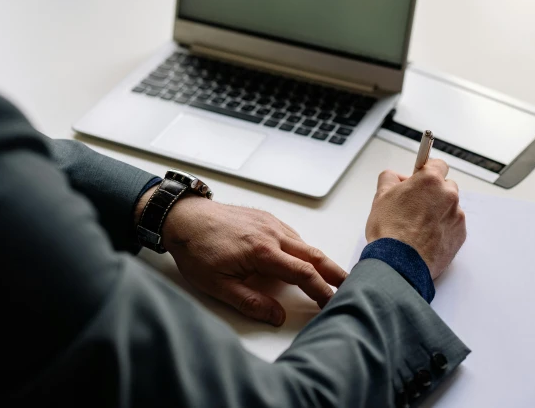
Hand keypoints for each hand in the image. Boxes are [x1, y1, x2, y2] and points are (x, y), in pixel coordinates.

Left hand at [137, 191, 346, 325]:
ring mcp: (271, 223)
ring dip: (322, 260)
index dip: (321, 290)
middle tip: (351, 284)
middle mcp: (273, 234)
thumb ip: (250, 302)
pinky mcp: (267, 218)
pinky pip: (293, 235)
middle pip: (314, 255)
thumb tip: (277, 316)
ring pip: (305, 244)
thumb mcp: (216, 285)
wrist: (183, 218)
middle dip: (335, 272)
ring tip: (333, 275)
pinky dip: (305, 249)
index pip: (303, 274)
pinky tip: (305, 258)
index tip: (332, 302)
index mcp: (263, 252)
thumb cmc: (196, 250)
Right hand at [365, 159, 465, 278]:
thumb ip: (389, 179)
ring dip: (438, 212)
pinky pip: (453, 225)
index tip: (421, 178)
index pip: (438, 164)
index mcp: (430, 181)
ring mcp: (456, 215)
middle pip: (445, 186)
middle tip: (415, 206)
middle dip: (433, 193)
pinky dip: (443, 229)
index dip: (426, 172)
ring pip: (450, 207)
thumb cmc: (390, 232)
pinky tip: (426, 237)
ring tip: (418, 226)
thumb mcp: (380, 196)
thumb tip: (394, 177)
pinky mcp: (460, 235)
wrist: (399, 263)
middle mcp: (448, 195)